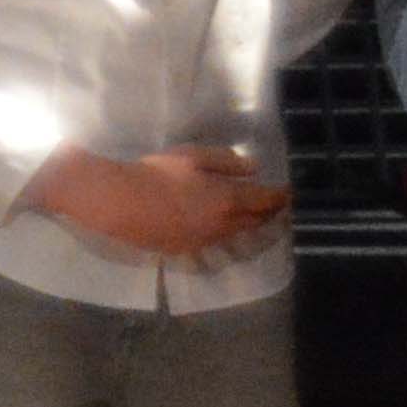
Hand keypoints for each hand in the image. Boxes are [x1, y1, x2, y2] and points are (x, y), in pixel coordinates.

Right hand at [23, 141, 293, 262]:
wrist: (118, 203)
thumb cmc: (155, 173)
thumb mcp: (191, 157)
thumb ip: (225, 162)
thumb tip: (252, 168)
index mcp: (228, 200)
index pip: (265, 201)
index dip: (280, 196)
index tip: (288, 191)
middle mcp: (222, 226)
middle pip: (255, 222)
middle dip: (268, 212)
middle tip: (274, 204)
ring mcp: (204, 241)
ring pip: (236, 234)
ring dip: (247, 224)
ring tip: (250, 214)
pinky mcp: (186, 249)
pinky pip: (214, 240)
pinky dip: (224, 231)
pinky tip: (216, 223)